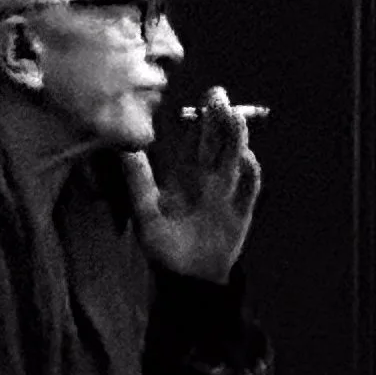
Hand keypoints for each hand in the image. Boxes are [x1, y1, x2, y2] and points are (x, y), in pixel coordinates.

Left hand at [128, 86, 262, 282]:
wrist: (189, 278)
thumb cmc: (164, 246)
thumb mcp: (145, 213)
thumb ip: (139, 181)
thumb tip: (125, 149)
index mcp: (186, 174)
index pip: (197, 139)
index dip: (202, 118)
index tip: (205, 97)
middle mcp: (209, 178)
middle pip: (218, 142)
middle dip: (221, 118)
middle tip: (220, 95)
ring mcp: (227, 192)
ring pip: (234, 157)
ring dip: (236, 137)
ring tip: (234, 117)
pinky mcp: (242, 209)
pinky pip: (250, 185)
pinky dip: (250, 171)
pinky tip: (245, 157)